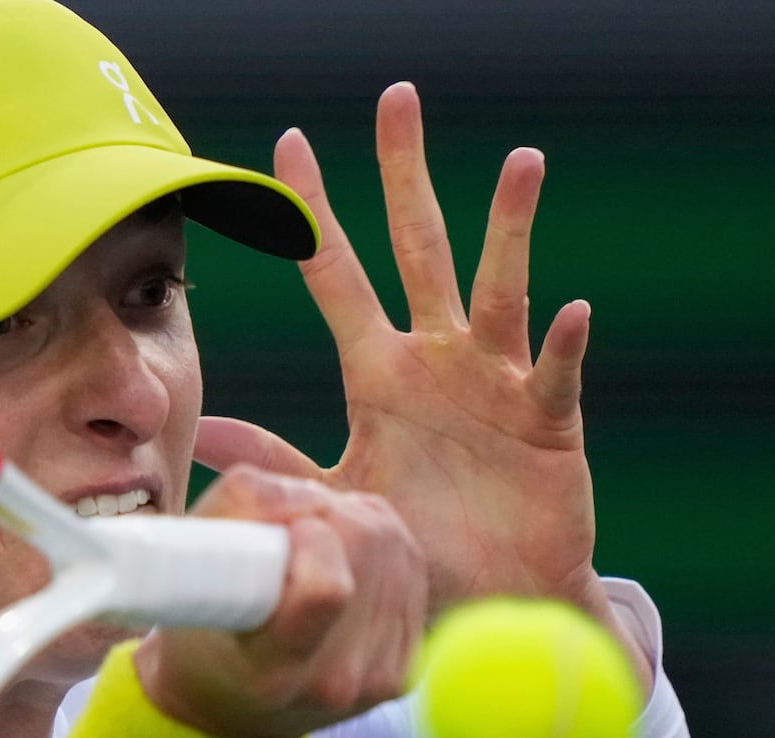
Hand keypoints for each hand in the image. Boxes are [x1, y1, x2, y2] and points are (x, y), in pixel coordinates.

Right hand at [133, 466, 425, 737]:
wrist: (233, 708)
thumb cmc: (203, 627)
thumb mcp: (190, 562)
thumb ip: (241, 506)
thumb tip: (310, 496)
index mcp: (270, 670)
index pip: (325, 591)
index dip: (310, 538)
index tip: (280, 533)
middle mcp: (331, 684)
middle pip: (367, 547)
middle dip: (330, 514)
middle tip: (290, 531)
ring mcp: (375, 681)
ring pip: (395, 547)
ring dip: (356, 523)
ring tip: (313, 548)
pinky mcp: (404, 671)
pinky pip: (410, 570)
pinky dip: (380, 549)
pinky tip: (344, 567)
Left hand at [195, 83, 623, 663]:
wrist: (487, 599)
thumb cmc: (419, 540)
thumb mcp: (339, 491)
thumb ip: (277, 456)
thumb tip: (204, 428)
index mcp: (379, 371)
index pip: (336, 276)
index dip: (313, 215)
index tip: (288, 146)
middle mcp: (436, 359)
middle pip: (418, 249)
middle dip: (404, 176)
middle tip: (397, 100)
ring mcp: (494, 382)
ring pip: (498, 288)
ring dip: (509, 228)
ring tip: (519, 163)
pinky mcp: (545, 420)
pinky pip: (552, 373)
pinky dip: (559, 344)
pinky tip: (569, 309)